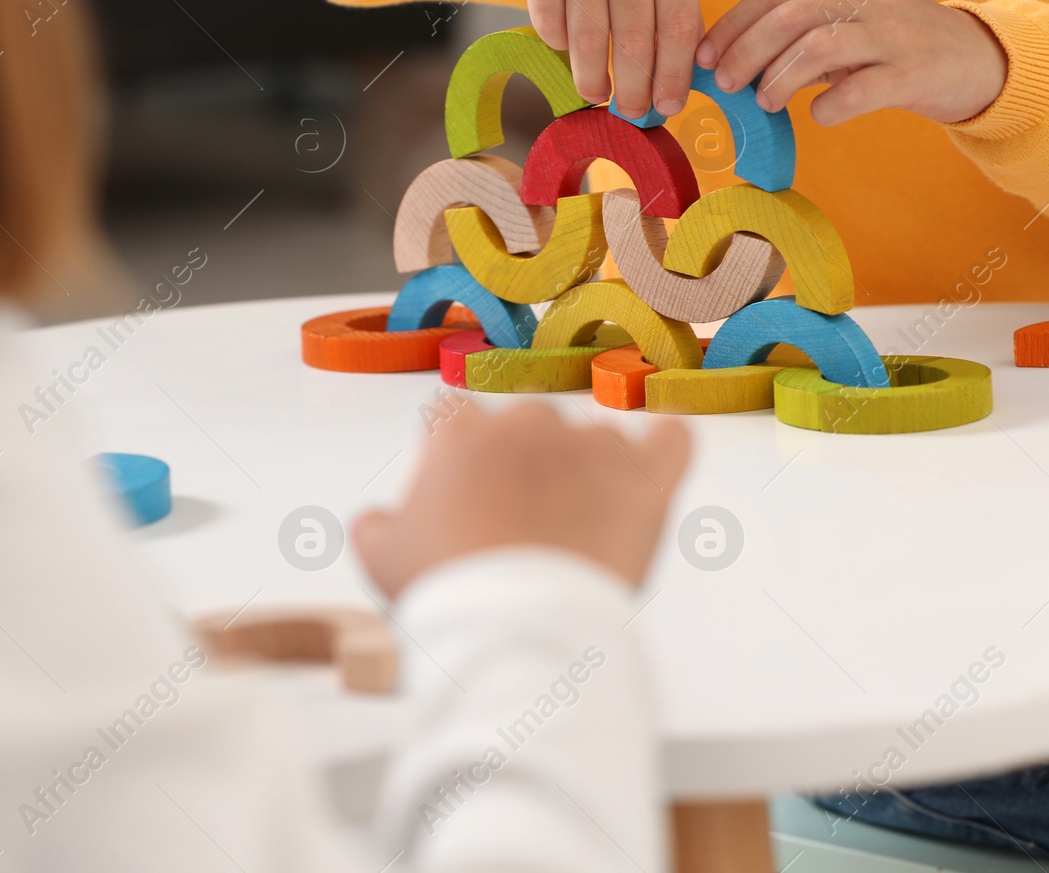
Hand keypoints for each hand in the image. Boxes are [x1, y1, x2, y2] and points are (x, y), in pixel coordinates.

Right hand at [353, 401, 691, 597]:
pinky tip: (659, 455)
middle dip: (525, 465)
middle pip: (528, 425)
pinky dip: (666, 445)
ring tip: (579, 531)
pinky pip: (671, 440)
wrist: (520, 628)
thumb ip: (377, 523)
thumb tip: (379, 519)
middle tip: (521, 525)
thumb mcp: (383, 559)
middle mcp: (530, 425)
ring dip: (588, 472)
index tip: (466, 496)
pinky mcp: (647, 479)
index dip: (462, 460)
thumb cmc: (451, 591)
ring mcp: (593, 448)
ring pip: (594, 442)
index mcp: (464, 433)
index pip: (458, 420)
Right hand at [515, 0, 699, 119]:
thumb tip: (676, 72)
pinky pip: (549, 22)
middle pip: (632, 43)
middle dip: (634, 90)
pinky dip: (559, 43)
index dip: (673, 77)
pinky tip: (568, 45)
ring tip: (598, 94)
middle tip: (632, 111)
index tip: (669, 106)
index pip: (677, 29)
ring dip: (592, 80)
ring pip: (586, 41)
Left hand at [696, 0, 1008, 125]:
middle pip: (790, 17)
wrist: (979, 60)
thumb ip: (800, 39)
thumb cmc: (897, 49)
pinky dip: (830, 106)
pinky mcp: (913, 72)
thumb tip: (733, 66)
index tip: (704, 56)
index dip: (732, 25)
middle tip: (725, 84)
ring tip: (764, 102)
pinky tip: (818, 116)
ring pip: (820, 45)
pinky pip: (861, 89)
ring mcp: (893, 34)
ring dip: (780, 77)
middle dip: (746, 51)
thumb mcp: (849, 28)